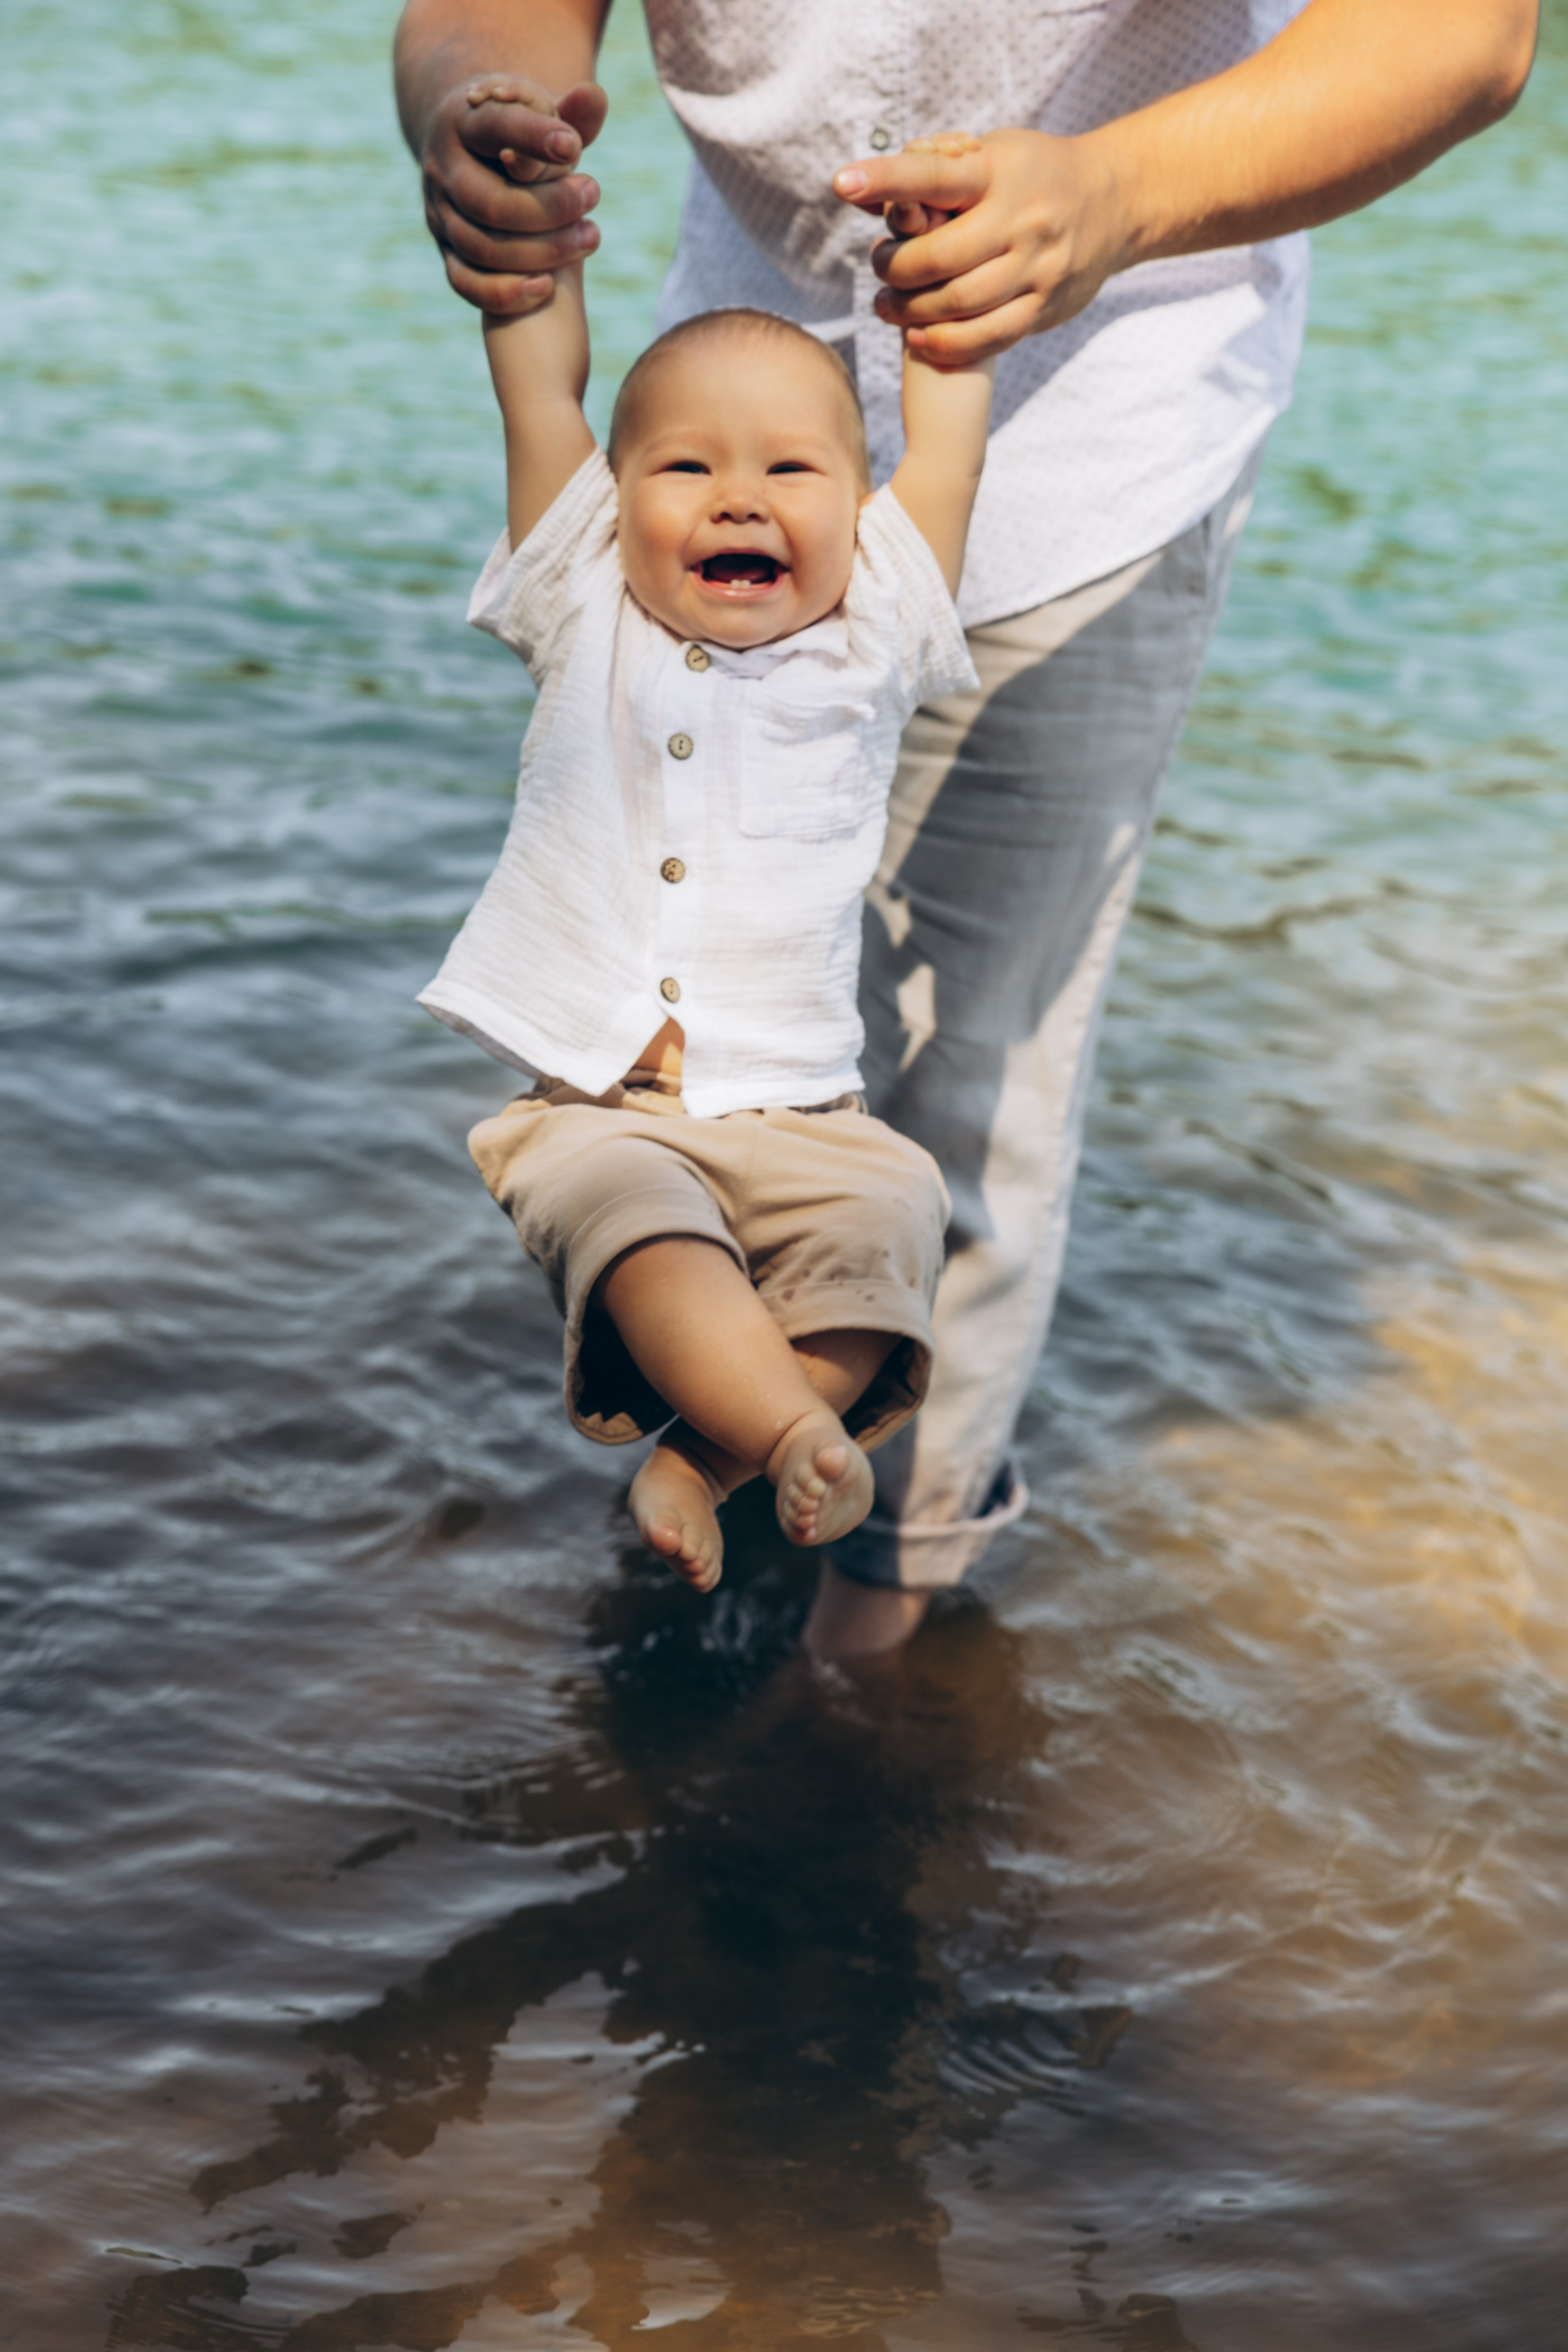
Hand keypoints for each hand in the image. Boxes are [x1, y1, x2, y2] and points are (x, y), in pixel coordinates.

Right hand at [420, 74, 607, 313]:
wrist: (474, 156)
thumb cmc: (522, 135)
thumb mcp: (542, 115)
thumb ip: (572, 114)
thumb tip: (594, 96)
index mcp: (465, 122)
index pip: (496, 128)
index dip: (532, 138)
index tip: (572, 146)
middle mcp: (443, 168)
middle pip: (490, 203)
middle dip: (548, 208)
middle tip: (593, 193)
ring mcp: (440, 214)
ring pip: (482, 248)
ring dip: (541, 250)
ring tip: (590, 235)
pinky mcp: (446, 251)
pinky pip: (467, 284)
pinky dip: (506, 292)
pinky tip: (548, 286)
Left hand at [834, 127, 1129, 364]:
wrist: (1114, 201)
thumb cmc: (1032, 174)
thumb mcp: (993, 154)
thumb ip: (938, 170)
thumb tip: (876, 195)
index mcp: (999, 171)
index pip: (933, 175)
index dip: (887, 180)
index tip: (843, 183)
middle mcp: (1021, 219)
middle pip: (940, 257)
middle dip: (897, 267)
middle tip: (881, 265)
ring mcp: (1038, 267)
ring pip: (961, 304)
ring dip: (913, 311)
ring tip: (889, 306)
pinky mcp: (1046, 306)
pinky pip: (989, 338)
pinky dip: (947, 343)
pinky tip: (920, 338)